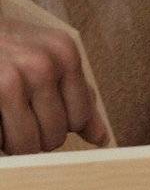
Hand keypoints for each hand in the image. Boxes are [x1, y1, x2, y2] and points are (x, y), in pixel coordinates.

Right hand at [0, 17, 108, 154]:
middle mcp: (42, 64)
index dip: (60, 123)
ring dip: (16, 141)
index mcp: (65, 54)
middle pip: (55, 135)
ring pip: (28, 143)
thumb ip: (78, 96)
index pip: (79, 119)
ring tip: (7, 120)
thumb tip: (100, 138)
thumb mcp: (50, 58)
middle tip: (21, 115)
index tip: (42, 110)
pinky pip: (1, 140)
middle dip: (38, 135)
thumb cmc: (8, 46)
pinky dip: (0, 139)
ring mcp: (11, 79)